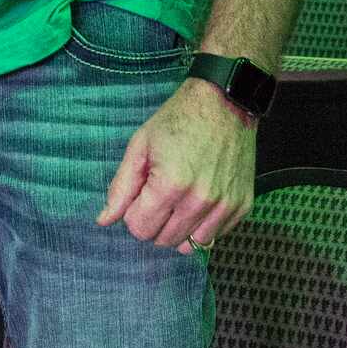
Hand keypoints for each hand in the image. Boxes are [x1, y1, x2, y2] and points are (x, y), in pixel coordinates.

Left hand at [99, 77, 255, 252]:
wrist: (224, 102)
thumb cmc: (178, 120)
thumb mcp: (141, 146)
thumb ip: (121, 187)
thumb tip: (104, 220)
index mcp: (170, 185)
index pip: (139, 229)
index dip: (134, 212)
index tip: (142, 192)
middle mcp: (199, 201)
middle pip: (163, 240)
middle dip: (155, 221)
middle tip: (160, 193)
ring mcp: (224, 205)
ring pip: (189, 245)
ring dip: (178, 228)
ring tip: (179, 200)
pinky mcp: (242, 206)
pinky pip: (214, 237)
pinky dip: (202, 226)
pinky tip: (199, 200)